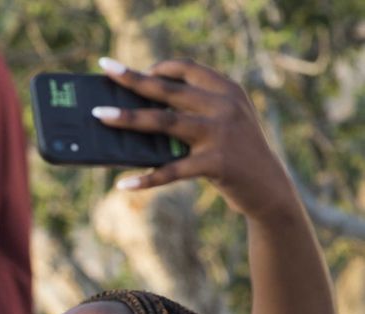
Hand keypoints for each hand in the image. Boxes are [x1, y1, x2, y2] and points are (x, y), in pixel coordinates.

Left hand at [94, 57, 295, 222]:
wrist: (269, 189)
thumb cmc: (236, 154)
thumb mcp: (224, 124)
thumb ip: (194, 113)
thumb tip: (139, 117)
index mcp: (227, 91)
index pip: (189, 69)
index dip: (160, 68)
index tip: (138, 71)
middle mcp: (225, 106)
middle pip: (169, 90)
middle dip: (134, 79)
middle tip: (107, 69)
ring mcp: (221, 133)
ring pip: (165, 122)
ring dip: (129, 118)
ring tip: (100, 116)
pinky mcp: (216, 163)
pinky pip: (172, 170)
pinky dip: (146, 178)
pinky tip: (124, 184)